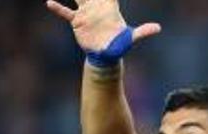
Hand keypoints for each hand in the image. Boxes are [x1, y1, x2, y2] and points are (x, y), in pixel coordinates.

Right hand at [46, 0, 160, 52]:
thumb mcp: (131, 38)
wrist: (107, 54)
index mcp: (110, 7)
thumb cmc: (120, 45)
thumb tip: (158, 28)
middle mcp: (97, 7)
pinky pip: (66, 13)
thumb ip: (142, 32)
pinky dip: (58, 8)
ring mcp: (86, 13)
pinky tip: (50, 2)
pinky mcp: (77, 22)